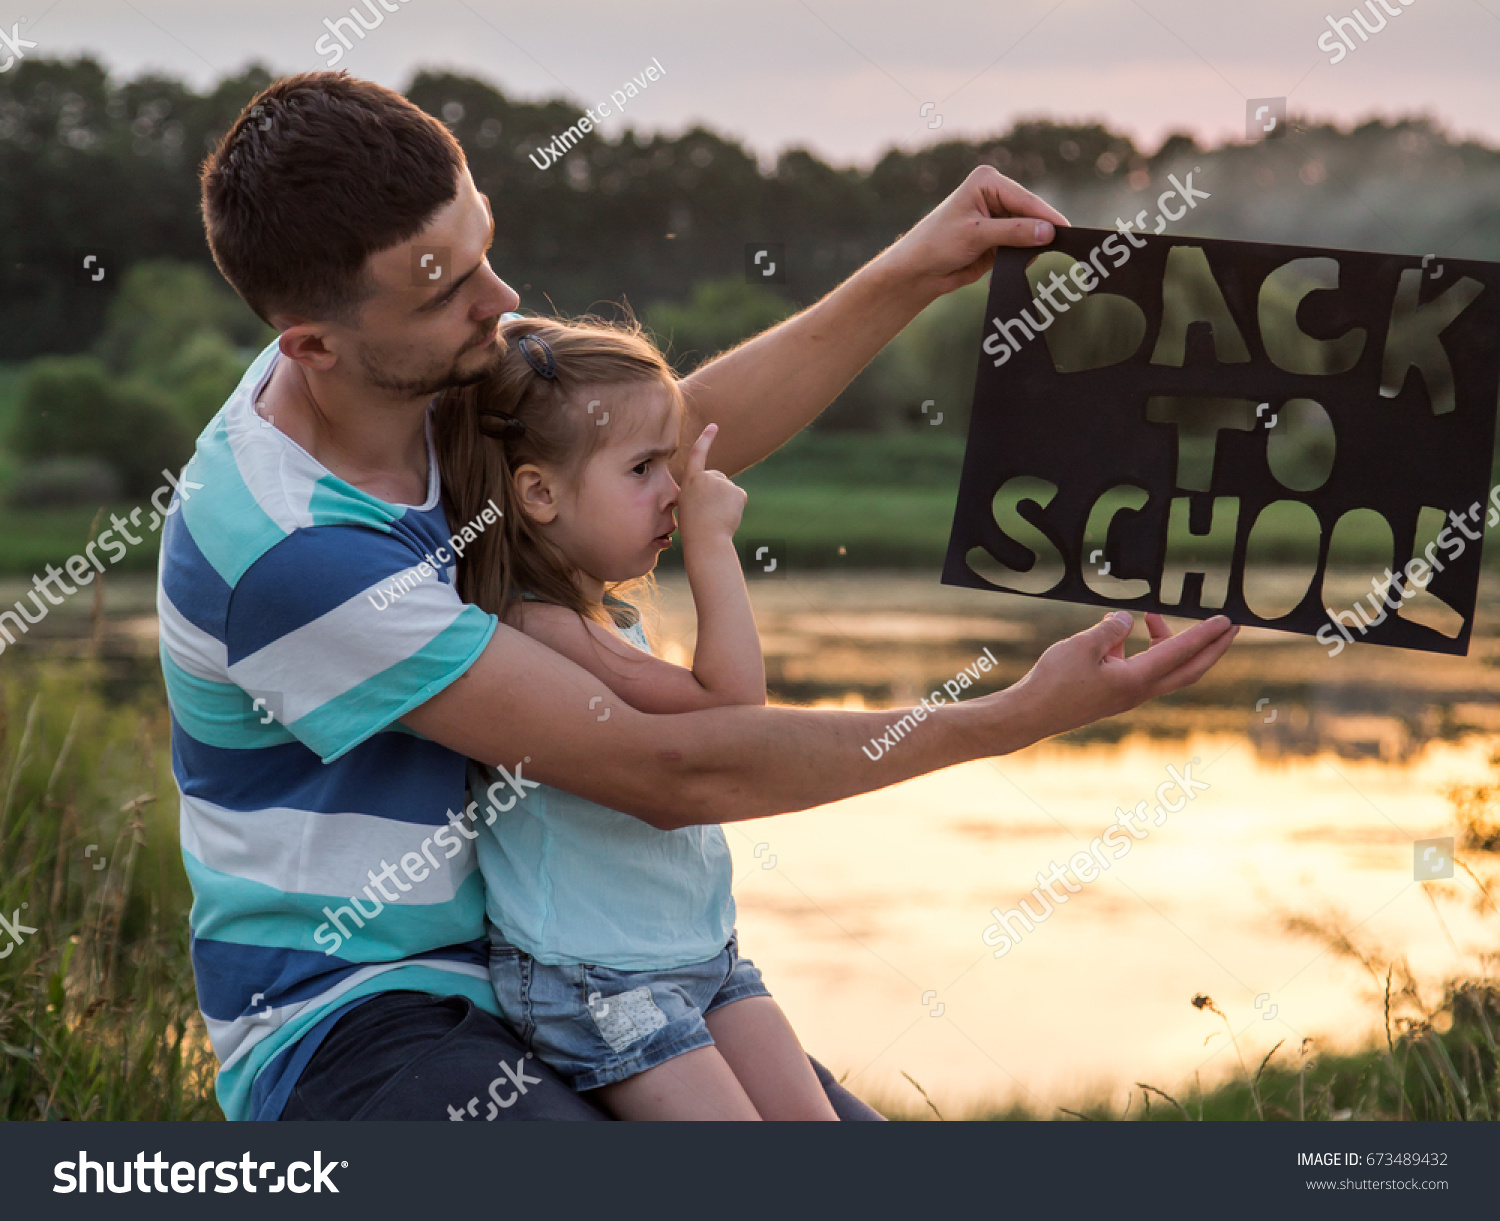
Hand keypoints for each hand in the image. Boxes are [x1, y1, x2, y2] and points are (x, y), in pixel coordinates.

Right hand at [675, 424, 746, 542]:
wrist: (705, 539)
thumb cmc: (693, 528)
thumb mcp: (688, 503)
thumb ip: (700, 490)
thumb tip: (719, 490)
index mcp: (691, 480)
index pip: (698, 454)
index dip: (706, 439)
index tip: (714, 426)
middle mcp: (707, 476)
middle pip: (718, 479)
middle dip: (717, 492)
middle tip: (708, 511)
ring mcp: (723, 482)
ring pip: (728, 490)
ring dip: (726, 502)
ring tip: (716, 516)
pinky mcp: (737, 491)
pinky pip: (739, 497)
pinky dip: (736, 507)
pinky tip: (728, 515)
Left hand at [881, 166, 1069, 300]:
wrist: (918, 271)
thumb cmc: (937, 243)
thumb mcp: (976, 235)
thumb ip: (1013, 232)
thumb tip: (1048, 231)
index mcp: (988, 182)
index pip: (1025, 199)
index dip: (1047, 217)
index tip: (1067, 232)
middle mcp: (995, 195)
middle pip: (1031, 214)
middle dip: (1042, 233)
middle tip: (1065, 249)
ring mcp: (998, 218)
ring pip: (1029, 232)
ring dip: (1033, 247)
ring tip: (1043, 261)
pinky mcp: (999, 239)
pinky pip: (1021, 247)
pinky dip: (1024, 257)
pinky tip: (1027, 266)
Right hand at [1004, 611, 1237, 743]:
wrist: (1031, 714)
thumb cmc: (1053, 683)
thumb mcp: (1082, 646)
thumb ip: (1109, 630)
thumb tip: (1126, 620)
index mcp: (1136, 679)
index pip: (1181, 652)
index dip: (1205, 634)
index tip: (1226, 620)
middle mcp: (1139, 691)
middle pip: (1189, 669)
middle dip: (1212, 648)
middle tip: (1231, 628)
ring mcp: (1128, 695)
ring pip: (1166, 669)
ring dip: (1171, 644)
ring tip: (1153, 617)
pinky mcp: (1115, 694)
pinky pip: (1142, 670)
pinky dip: (1145, 650)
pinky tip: (1120, 635)